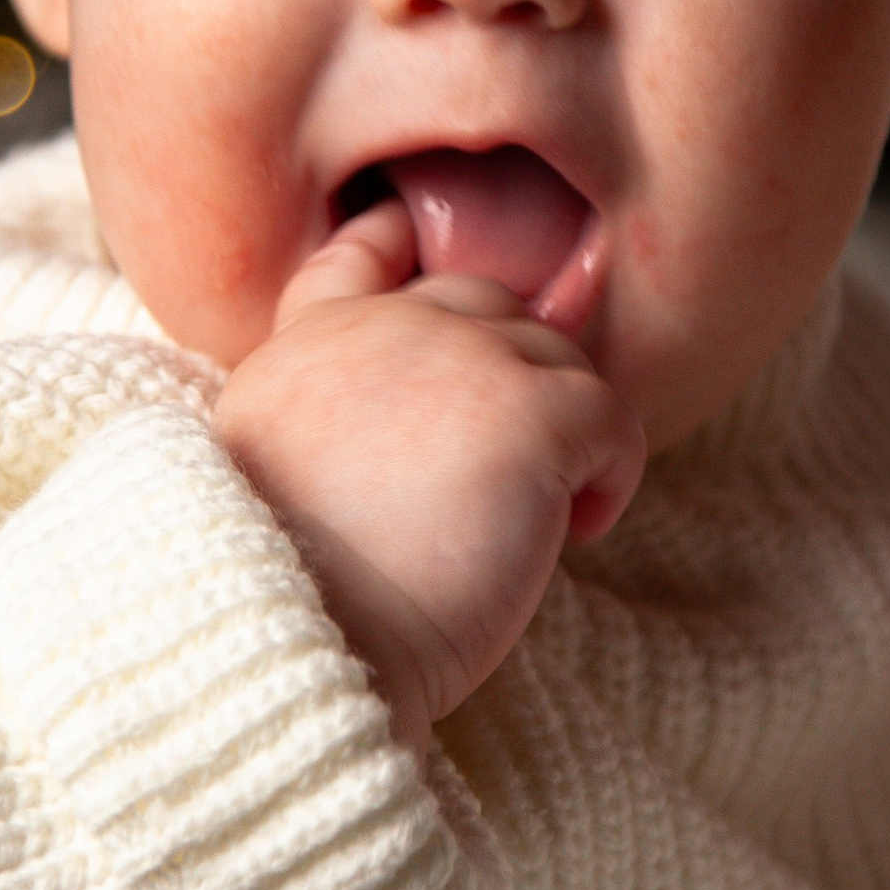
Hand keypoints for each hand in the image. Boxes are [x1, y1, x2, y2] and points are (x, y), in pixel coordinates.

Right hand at [212, 200, 646, 757]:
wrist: (304, 640)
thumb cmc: (298, 605)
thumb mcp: (278, 482)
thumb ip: (337, 426)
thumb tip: (437, 439)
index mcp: (306, 349)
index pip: (362, 253)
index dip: (403, 248)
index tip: (432, 277)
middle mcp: (380, 328)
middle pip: (482, 302)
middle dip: (511, 372)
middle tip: (511, 468)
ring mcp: (457, 355)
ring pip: (555, 354)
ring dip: (561, 428)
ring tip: (540, 517)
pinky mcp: (527, 408)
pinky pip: (611, 413)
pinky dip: (610, 471)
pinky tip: (576, 531)